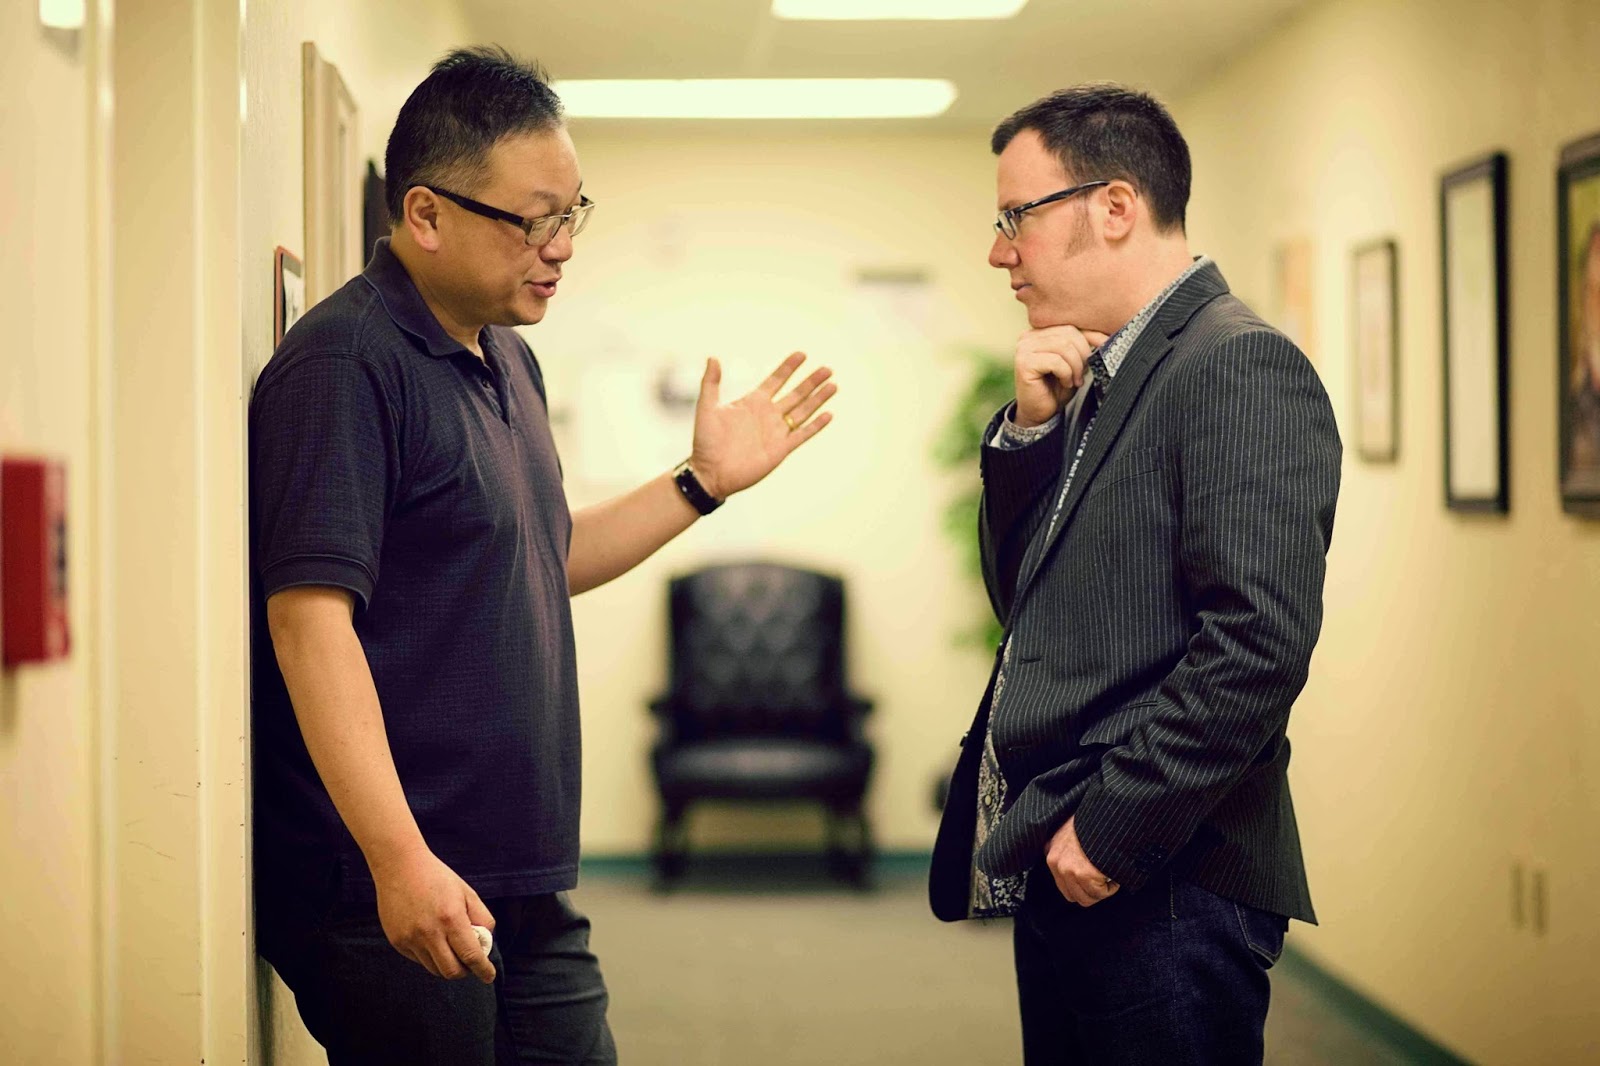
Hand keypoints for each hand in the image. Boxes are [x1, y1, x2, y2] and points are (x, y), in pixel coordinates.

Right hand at [370, 845, 496, 982]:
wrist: (401, 867)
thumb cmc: (438, 878)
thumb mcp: (467, 893)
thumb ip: (482, 919)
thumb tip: (485, 943)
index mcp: (451, 918)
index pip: (471, 956)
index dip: (483, 970)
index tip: (489, 977)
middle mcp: (430, 933)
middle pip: (451, 971)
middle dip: (465, 971)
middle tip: (469, 963)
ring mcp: (411, 939)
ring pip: (434, 969)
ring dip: (447, 964)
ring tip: (450, 947)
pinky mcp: (397, 942)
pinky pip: (418, 960)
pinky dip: (430, 956)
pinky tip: (431, 938)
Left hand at [689, 352, 835, 499]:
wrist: (710, 473)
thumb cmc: (705, 442)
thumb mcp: (706, 408)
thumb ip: (711, 383)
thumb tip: (713, 358)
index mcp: (752, 402)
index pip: (776, 380)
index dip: (788, 368)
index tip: (802, 354)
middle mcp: (768, 415)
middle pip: (795, 394)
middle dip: (811, 381)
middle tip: (827, 369)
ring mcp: (776, 432)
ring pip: (803, 411)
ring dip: (818, 399)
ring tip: (833, 385)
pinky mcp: (781, 449)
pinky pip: (802, 434)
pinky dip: (816, 425)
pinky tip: (829, 414)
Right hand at [1013, 326, 1108, 427]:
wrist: (1039, 412)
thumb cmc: (1057, 387)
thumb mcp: (1075, 362)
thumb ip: (1083, 345)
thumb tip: (1105, 336)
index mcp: (1040, 331)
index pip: (1071, 325)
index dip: (1092, 336)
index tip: (1105, 346)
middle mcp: (1029, 336)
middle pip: (1068, 333)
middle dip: (1082, 355)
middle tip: (1082, 373)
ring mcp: (1024, 348)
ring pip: (1063, 346)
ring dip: (1075, 366)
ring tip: (1074, 380)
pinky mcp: (1024, 363)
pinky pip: (1056, 361)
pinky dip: (1066, 374)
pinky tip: (1064, 383)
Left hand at [1045, 815, 1119, 906]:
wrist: (1107, 813)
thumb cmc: (1095, 821)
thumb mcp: (1072, 830)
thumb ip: (1069, 848)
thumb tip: (1080, 864)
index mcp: (1052, 852)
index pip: (1063, 885)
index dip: (1082, 884)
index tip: (1094, 878)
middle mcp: (1056, 862)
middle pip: (1073, 895)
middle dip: (1091, 891)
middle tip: (1104, 879)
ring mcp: (1069, 869)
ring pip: (1086, 898)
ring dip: (1102, 890)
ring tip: (1110, 874)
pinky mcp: (1084, 874)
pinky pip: (1100, 893)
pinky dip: (1111, 887)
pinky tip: (1114, 873)